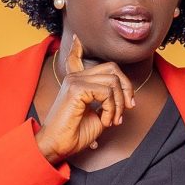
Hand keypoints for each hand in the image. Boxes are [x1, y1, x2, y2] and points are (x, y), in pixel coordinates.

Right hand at [36, 35, 135, 163]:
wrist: (57, 146)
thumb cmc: (74, 134)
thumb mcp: (96, 115)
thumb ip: (107, 101)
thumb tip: (126, 98)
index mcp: (76, 82)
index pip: (76, 57)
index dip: (77, 47)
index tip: (76, 38)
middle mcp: (75, 77)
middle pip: (112, 68)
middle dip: (126, 88)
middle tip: (127, 108)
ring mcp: (75, 80)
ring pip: (113, 81)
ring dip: (119, 104)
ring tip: (113, 120)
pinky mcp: (76, 88)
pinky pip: (107, 92)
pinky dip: (112, 108)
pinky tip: (105, 120)